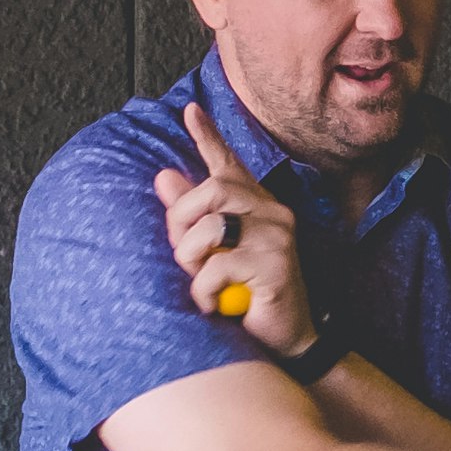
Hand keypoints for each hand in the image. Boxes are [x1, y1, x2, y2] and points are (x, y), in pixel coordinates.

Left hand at [153, 100, 313, 355]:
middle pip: (211, 190)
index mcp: (256, 207)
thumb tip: (163, 176)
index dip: (208, 136)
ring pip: (211, 227)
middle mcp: (273, 212)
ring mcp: (278, 236)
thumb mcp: (212, 253)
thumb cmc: (247, 294)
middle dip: (183, 223)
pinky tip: (215, 304)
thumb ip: (190, 218)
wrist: (287, 339)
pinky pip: (218, 267)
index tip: (190, 111)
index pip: (228, 165)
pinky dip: (204, 291)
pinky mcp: (276, 264)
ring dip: (193, 261)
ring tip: (203, 283)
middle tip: (186, 257)